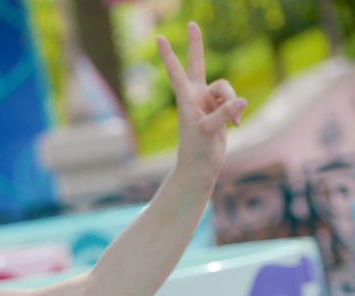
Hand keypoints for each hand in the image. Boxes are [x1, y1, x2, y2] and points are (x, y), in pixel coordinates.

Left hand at [158, 22, 246, 181]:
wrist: (202, 166)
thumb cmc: (197, 151)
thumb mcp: (209, 132)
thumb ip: (224, 114)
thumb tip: (242, 100)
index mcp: (186, 98)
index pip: (176, 71)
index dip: (168, 54)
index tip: (159, 37)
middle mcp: (195, 96)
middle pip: (198, 63)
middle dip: (196, 45)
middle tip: (191, 24)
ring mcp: (208, 102)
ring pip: (227, 86)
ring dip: (232, 100)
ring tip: (233, 121)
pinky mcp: (220, 110)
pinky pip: (235, 101)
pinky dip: (237, 112)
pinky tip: (236, 127)